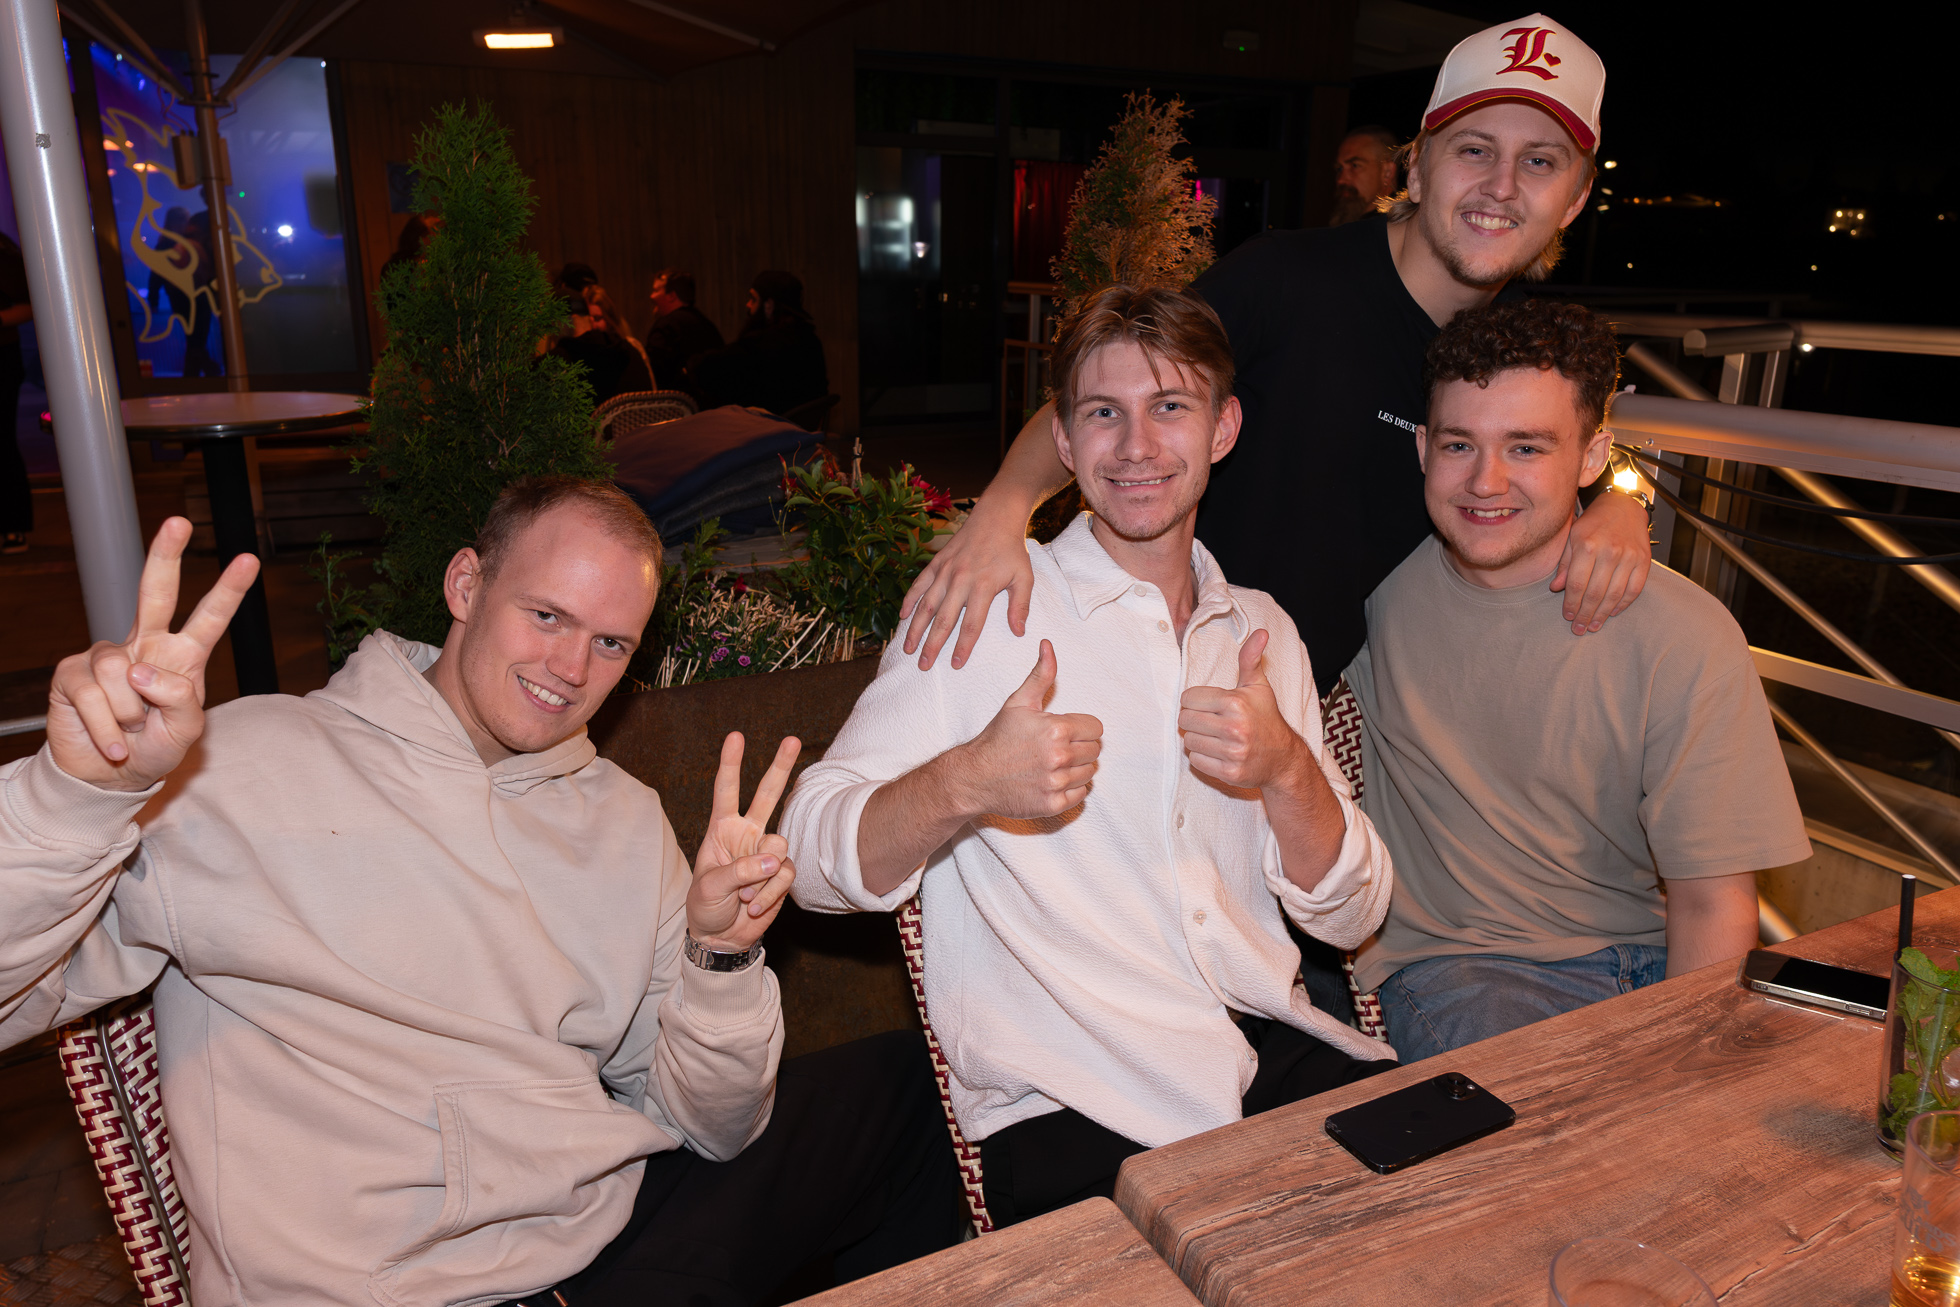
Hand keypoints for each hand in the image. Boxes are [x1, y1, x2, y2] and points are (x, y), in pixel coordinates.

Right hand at [46, 517, 258, 791]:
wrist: (110, 777)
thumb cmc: (155, 748)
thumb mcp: (185, 731)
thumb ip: (180, 700)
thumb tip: (140, 670)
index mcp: (183, 657)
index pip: (209, 618)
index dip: (229, 591)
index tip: (249, 560)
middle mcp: (145, 645)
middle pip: (155, 593)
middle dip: (166, 555)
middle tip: (179, 521)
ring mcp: (107, 656)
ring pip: (121, 673)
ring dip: (129, 715)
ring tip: (131, 731)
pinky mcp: (73, 672)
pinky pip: (92, 695)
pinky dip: (106, 727)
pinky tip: (112, 742)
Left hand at [689, 731, 801, 952]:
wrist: (721, 938)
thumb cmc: (705, 907)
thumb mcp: (709, 888)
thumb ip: (739, 871)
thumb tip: (774, 860)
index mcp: (721, 830)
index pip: (726, 792)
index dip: (731, 764)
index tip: (736, 737)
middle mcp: (747, 835)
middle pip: (767, 795)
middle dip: (780, 767)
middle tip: (792, 740)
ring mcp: (766, 853)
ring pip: (779, 845)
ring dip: (760, 877)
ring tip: (742, 898)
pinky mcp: (781, 874)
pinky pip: (785, 874)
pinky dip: (769, 893)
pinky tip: (753, 907)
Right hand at [899, 493, 1035, 670]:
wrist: (996, 517)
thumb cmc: (1012, 551)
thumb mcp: (1024, 577)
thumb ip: (1020, 605)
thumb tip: (1019, 632)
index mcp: (982, 587)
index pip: (971, 625)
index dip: (963, 647)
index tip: (956, 665)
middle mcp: (960, 580)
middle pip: (943, 620)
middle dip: (932, 645)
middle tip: (924, 666)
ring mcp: (946, 571)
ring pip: (926, 604)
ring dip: (915, 628)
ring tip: (907, 648)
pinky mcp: (937, 562)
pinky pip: (919, 584)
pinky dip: (910, 600)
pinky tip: (902, 616)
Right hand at [951, 639, 1100, 818]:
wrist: (974, 777)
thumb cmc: (997, 739)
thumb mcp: (1018, 702)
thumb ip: (1041, 675)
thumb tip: (1048, 646)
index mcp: (1057, 729)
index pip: (1096, 729)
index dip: (1081, 728)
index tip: (1064, 731)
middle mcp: (1059, 757)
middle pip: (1095, 751)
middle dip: (1079, 748)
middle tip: (1056, 748)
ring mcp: (1056, 783)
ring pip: (1090, 773)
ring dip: (1076, 769)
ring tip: (1052, 764)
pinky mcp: (1053, 804)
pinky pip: (1080, 795)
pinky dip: (1070, 789)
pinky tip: (1051, 780)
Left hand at [1179, 630, 1311, 789]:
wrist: (1283, 758)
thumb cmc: (1266, 718)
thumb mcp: (1258, 686)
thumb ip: (1250, 659)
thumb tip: (1260, 632)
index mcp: (1235, 703)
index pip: (1188, 698)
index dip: (1195, 701)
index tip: (1209, 705)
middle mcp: (1233, 728)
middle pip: (1184, 720)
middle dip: (1193, 720)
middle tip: (1209, 721)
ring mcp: (1232, 752)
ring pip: (1189, 742)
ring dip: (1198, 739)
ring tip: (1215, 737)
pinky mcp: (1229, 773)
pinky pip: (1196, 761)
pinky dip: (1203, 758)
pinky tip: (1218, 752)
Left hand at [1551, 490, 1651, 633]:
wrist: (1623, 506)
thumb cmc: (1592, 523)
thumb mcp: (1572, 538)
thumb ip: (1564, 564)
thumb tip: (1556, 588)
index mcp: (1587, 545)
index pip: (1577, 584)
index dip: (1571, 603)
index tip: (1567, 616)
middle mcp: (1609, 551)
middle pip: (1595, 593)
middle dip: (1585, 614)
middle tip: (1579, 629)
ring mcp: (1629, 556)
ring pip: (1615, 594)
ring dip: (1603, 614)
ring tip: (1594, 626)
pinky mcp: (1644, 560)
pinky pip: (1635, 588)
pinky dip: (1624, 603)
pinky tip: (1613, 612)